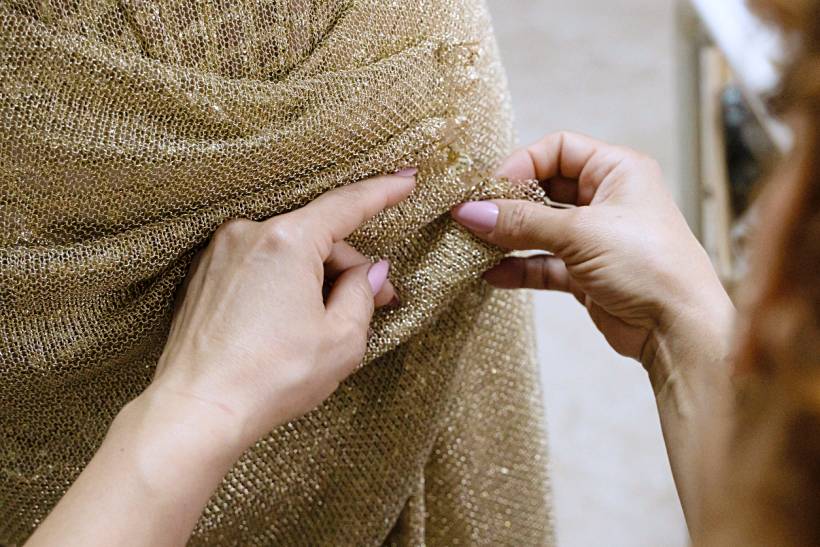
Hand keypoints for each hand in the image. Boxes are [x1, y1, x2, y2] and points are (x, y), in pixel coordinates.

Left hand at [143, 173, 415, 454]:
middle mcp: (248, 232)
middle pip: (319, 235)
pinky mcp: (205, 273)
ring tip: (328, 323)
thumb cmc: (272, 378)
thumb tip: (370, 271)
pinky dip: (284, 281)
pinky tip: (291, 320)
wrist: (197, 410)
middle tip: (379, 302)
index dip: (383, 191)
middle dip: (351, 266)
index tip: (408, 179)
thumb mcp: (341, 340)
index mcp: (287, 240)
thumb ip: (364, 294)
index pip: (347, 204)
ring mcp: (221, 251)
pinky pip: (261, 263)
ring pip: (290, 250)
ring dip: (316, 277)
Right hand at [451, 132, 730, 362]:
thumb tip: (470, 212)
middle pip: (544, 188)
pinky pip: (543, 264)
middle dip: (509, 202)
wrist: (678, 329)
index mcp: (617, 170)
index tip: (490, 189)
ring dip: (509, 237)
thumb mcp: (580, 234)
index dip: (522, 164)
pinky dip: (519, 267)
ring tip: (474, 244)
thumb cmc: (647, 264)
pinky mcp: (586, 274)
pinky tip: (492, 274)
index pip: (558, 150)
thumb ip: (522, 221)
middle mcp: (607, 199)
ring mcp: (595, 239)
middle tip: (473, 215)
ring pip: (540, 229)